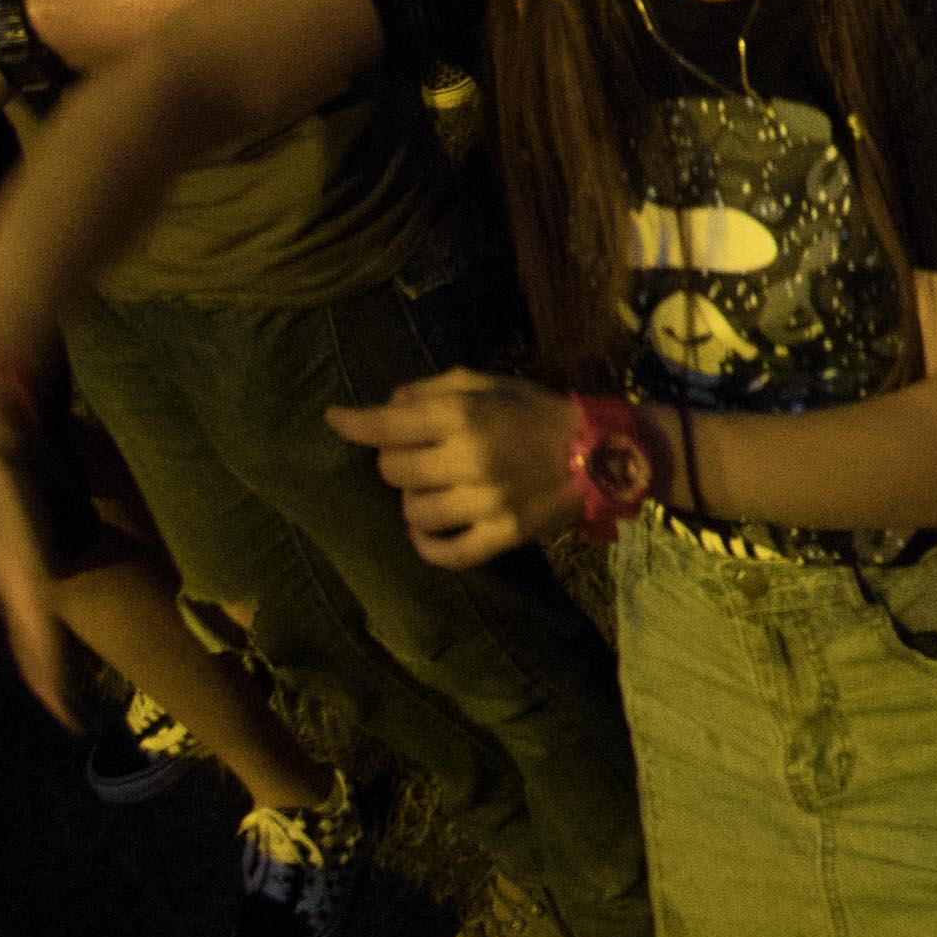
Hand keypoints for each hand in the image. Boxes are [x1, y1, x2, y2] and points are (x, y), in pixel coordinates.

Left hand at [323, 369, 582, 567]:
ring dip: (415, 498)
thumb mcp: (491, 383)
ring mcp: (484, 503)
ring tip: (434, 488)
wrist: (601, 452)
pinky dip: (428, 544)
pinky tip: (427, 531)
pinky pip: (446, 553)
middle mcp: (469, 459)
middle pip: (393, 470)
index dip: (354, 422)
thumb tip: (390, 404)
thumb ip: (437, 388)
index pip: (387, 425)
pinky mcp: (500, 536)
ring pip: (413, 511)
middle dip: (396, 459)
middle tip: (418, 454)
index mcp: (465, 416)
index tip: (335, 418)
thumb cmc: (539, 412)